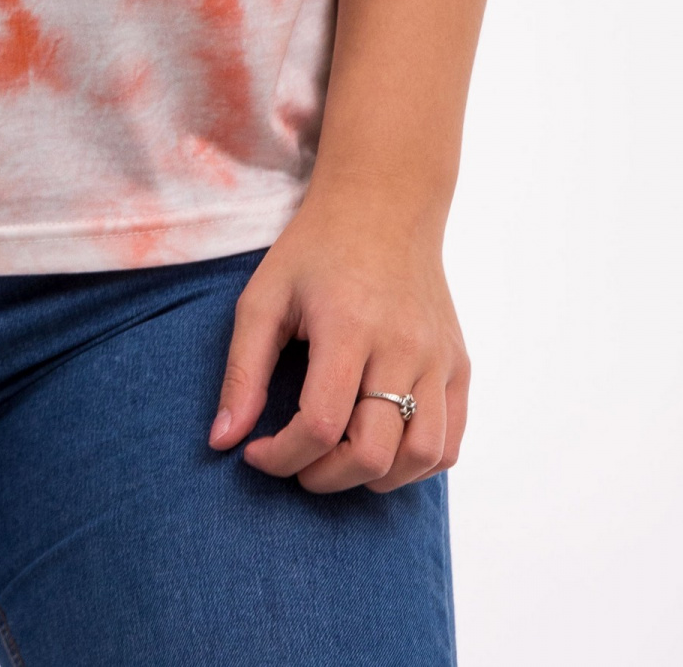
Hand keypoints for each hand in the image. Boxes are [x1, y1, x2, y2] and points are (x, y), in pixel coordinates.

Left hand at [205, 188, 468, 490]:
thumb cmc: (315, 250)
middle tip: (298, 463)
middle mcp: (402, 345)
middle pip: (374, 453)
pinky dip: (416, 464)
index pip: (320, 425)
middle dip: (325, 477)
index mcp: (348, 325)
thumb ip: (241, 371)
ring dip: (375, 479)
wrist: (384, 203)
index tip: (257, 452)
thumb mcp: (263, 296)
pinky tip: (381, 447)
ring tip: (340, 459)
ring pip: (422, 457)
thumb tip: (222, 442)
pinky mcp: (459, 364)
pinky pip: (450, 442)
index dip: (282, 457)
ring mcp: (438, 357)